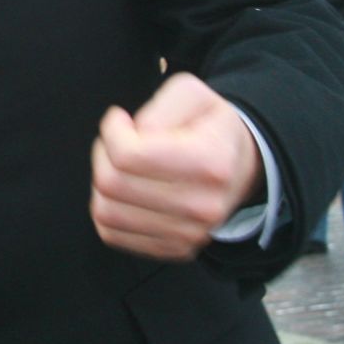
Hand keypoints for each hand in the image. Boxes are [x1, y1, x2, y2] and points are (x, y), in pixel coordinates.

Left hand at [89, 72, 260, 260]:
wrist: (241, 165)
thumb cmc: (210, 126)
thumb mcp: (192, 93)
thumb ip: (158, 107)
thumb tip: (134, 135)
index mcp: (209, 162)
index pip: (128, 155)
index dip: (112, 131)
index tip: (121, 120)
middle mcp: (203, 206)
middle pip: (112, 184)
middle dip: (103, 155)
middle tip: (118, 141)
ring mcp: (190, 235)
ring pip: (106, 213)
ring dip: (101, 184)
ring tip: (121, 166)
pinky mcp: (175, 249)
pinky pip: (113, 234)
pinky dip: (109, 209)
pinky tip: (126, 191)